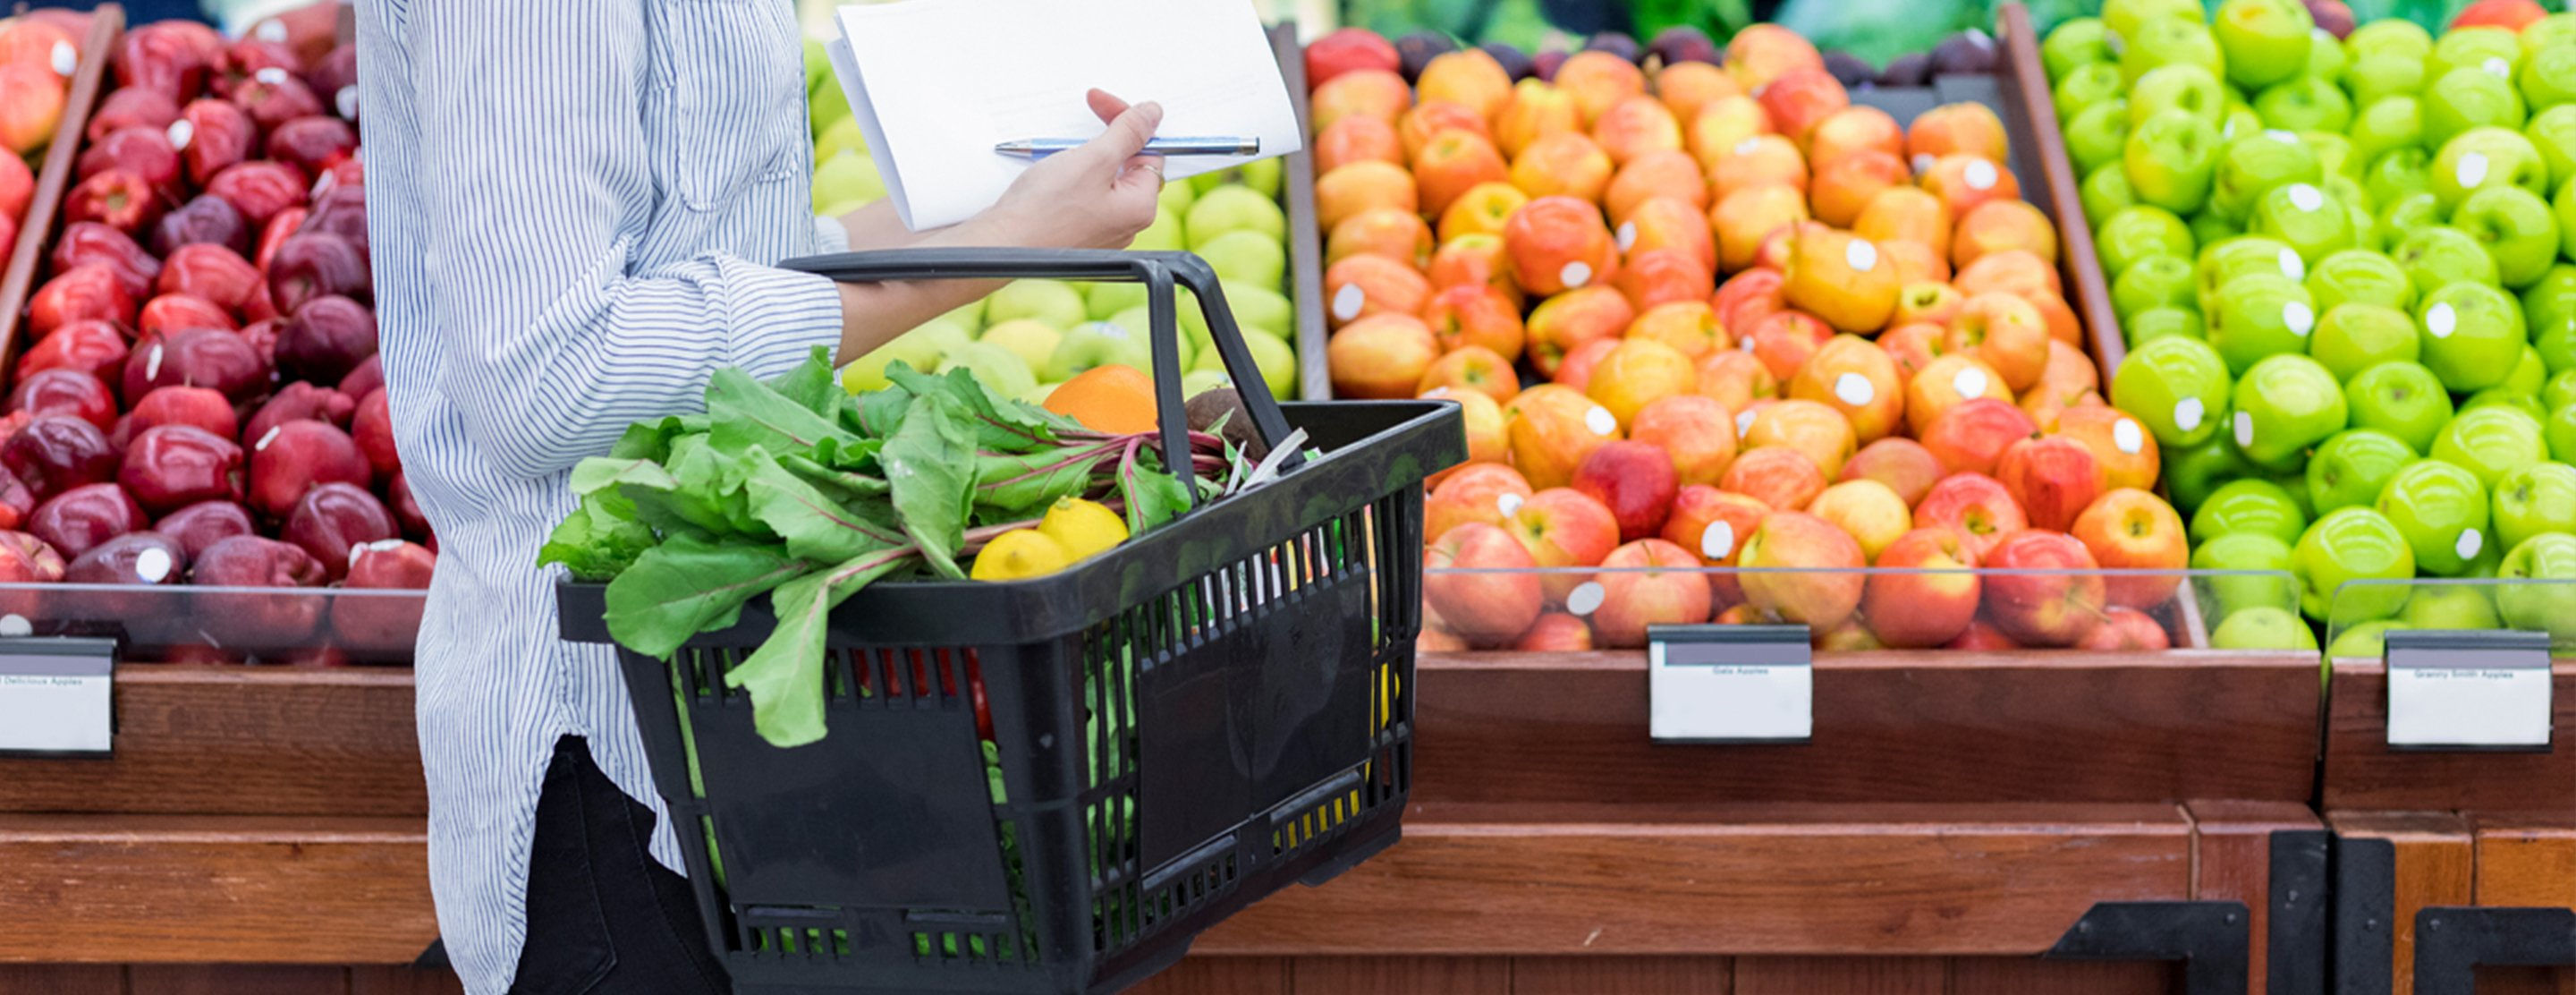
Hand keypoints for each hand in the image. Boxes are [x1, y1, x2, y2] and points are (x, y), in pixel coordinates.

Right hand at [982, 89, 1164, 249]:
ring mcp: (1101, 228)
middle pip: (1127, 164)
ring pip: (1103, 176)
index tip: (1102, 104)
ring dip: (1085, 155)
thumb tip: (1152, 114)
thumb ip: (1128, 133)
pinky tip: (1054, 172)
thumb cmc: (1045, 210)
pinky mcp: (1077, 228)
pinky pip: (1084, 192)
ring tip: (1061, 153)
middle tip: (1081, 123)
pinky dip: (1072, 174)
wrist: (1002, 243)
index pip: (1149, 151)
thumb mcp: (1094, 159)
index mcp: (1140, 207)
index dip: (1127, 122)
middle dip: (1106, 137)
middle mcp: (1125, 222)